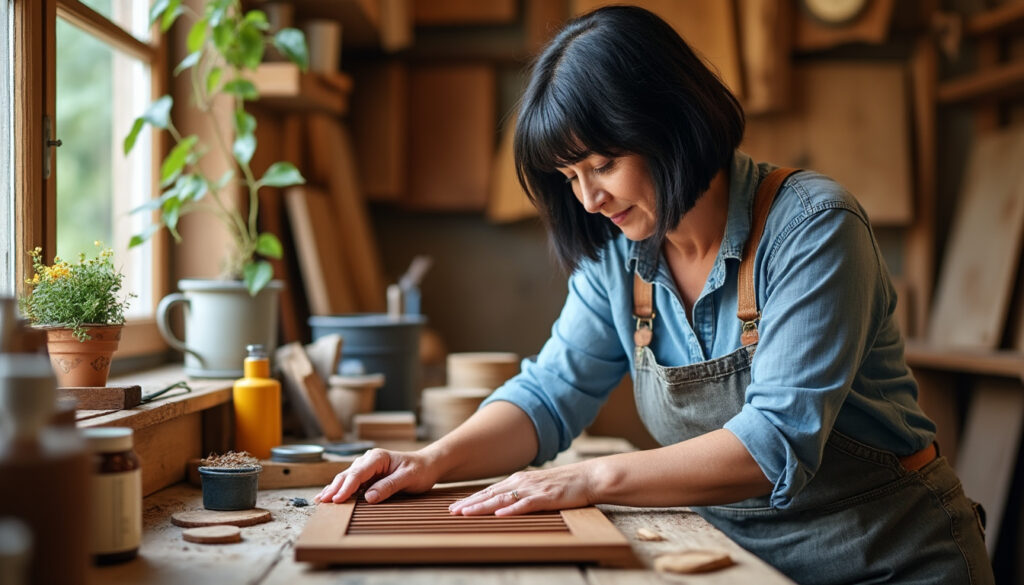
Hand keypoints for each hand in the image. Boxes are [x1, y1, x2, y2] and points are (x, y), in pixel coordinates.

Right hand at [314, 448, 439, 503]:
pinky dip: (341, 490)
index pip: (358, 473)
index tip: (337, 499)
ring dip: (334, 489)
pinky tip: (330, 497)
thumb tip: (369, 497)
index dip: (346, 487)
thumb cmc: (420, 470)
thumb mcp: (408, 478)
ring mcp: (367, 468)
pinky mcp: (368, 476)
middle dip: (334, 488)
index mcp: (378, 457)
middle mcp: (369, 460)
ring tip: (320, 501)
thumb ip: (389, 486)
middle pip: (348, 475)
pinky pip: (352, 483)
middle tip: (322, 502)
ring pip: (346, 478)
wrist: (428, 465)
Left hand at [448, 463, 596, 515]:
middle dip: (470, 503)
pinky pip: (525, 505)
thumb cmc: (564, 485)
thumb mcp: (538, 487)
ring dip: (482, 506)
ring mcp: (533, 489)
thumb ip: (521, 494)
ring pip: (502, 499)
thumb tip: (504, 504)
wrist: (588, 477)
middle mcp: (521, 482)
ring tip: (466, 512)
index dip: (472, 499)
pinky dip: (511, 510)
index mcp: (518, 480)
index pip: (490, 491)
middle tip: (451, 511)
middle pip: (490, 494)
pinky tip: (499, 514)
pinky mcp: (545, 497)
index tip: (456, 507)